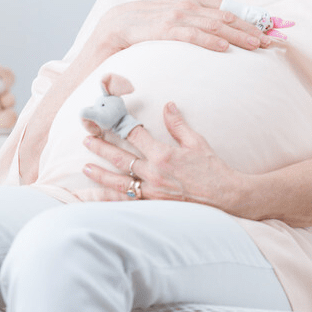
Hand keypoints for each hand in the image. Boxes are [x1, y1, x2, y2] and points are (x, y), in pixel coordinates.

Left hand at [82, 101, 245, 211]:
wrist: (226, 198)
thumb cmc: (213, 170)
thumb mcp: (197, 142)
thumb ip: (178, 124)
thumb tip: (167, 105)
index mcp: (164, 155)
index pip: (135, 136)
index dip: (120, 125)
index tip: (108, 118)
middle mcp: (154, 174)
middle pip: (121, 158)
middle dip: (101, 148)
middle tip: (86, 139)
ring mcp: (152, 193)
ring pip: (119, 183)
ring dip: (101, 174)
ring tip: (85, 167)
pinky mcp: (154, 206)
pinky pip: (128, 203)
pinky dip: (112, 200)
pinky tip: (99, 197)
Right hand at [90, 0, 271, 56]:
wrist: (110, 30)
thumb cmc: (146, 31)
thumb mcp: (175, 23)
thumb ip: (196, 24)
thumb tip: (223, 33)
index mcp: (191, 1)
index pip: (228, 8)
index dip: (252, 17)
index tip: (273, 29)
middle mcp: (185, 3)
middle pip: (227, 15)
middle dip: (252, 27)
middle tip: (273, 40)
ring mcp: (173, 14)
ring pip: (213, 23)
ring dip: (237, 34)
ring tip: (256, 45)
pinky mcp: (160, 29)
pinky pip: (189, 34)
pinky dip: (208, 40)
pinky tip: (224, 48)